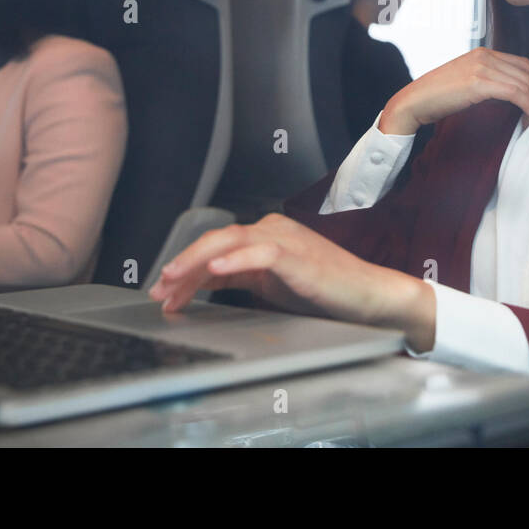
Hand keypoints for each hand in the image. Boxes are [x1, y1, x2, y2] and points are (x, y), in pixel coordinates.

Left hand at [147, 212, 437, 350]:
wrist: (369, 298)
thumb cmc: (326, 293)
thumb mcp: (273, 286)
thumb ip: (241, 279)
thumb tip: (203, 285)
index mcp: (265, 237)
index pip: (215, 248)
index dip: (186, 270)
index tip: (164, 295)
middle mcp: (272, 231)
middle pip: (216, 239)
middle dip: (182, 265)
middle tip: (159, 290)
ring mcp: (285, 239)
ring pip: (230, 240)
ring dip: (197, 260)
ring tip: (173, 279)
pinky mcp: (298, 255)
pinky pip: (260, 252)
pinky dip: (235, 258)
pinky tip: (215, 268)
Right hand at [379, 47, 528, 134]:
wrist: (416, 100)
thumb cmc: (439, 95)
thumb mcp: (467, 80)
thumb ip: (488, 79)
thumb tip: (511, 93)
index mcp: (482, 53)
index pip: (521, 61)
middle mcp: (484, 56)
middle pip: (524, 72)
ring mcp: (481, 67)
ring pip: (521, 83)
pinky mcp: (478, 83)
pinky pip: (513, 93)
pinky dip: (525, 105)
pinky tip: (527, 116)